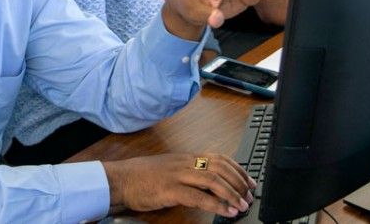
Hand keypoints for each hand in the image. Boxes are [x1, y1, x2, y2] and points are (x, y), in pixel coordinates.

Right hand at [102, 153, 254, 216]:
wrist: (120, 179)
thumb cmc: (142, 176)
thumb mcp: (170, 168)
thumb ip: (189, 172)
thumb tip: (210, 183)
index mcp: (186, 157)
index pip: (220, 158)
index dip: (238, 169)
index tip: (249, 181)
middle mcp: (185, 163)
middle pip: (221, 168)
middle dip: (239, 182)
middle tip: (249, 196)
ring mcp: (178, 175)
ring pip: (213, 180)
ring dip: (232, 194)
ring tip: (241, 205)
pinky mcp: (171, 190)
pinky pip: (199, 197)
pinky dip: (216, 205)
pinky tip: (226, 212)